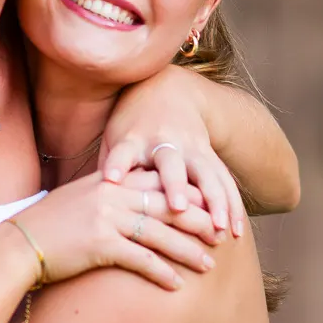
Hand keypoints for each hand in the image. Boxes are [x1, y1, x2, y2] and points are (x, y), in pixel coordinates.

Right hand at [17, 171, 218, 292]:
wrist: (15, 246)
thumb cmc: (46, 228)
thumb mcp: (78, 200)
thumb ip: (106, 195)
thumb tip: (128, 199)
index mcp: (108, 181)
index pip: (158, 182)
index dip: (188, 195)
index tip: (209, 207)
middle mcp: (111, 194)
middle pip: (167, 205)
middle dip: (198, 221)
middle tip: (221, 235)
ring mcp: (106, 218)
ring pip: (161, 234)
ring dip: (188, 251)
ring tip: (209, 265)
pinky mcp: (100, 244)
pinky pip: (141, 259)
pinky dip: (163, 273)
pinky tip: (177, 285)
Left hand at [102, 68, 245, 237]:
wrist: (169, 91)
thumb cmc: (131, 126)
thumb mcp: (113, 140)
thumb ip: (106, 170)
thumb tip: (86, 210)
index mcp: (134, 138)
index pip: (123, 152)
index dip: (117, 165)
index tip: (111, 179)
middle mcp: (165, 142)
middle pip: (171, 164)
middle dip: (176, 186)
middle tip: (178, 208)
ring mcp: (191, 147)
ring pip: (206, 174)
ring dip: (215, 201)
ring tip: (220, 229)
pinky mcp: (210, 155)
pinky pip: (224, 181)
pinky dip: (232, 205)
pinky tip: (236, 232)